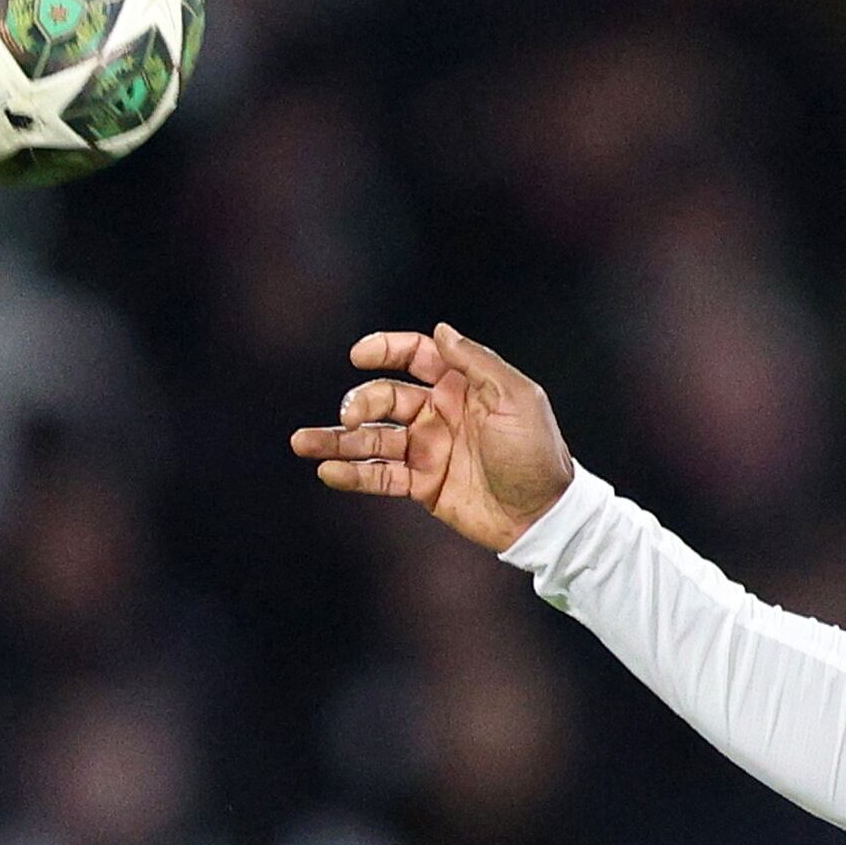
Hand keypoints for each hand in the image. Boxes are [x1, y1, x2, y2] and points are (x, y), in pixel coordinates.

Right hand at [290, 324, 574, 552]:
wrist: (544, 514)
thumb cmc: (537, 452)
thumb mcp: (517, 397)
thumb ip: (476, 362)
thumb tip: (440, 330)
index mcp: (462, 385)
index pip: (415, 355)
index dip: (385, 349)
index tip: (359, 355)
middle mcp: (439, 412)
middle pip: (385, 397)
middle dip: (359, 402)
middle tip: (348, 416)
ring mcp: (428, 449)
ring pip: (373, 439)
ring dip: (337, 440)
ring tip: (301, 443)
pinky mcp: (423, 485)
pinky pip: (380, 477)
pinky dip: (353, 475)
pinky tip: (327, 472)